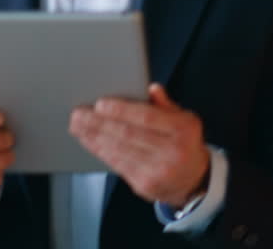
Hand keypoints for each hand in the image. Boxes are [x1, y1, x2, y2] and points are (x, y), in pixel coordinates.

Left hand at [69, 83, 209, 205]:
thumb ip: (166, 104)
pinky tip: (89, 141)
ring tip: (78, 125)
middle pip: (128, 134)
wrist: (194, 180)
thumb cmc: (185, 144)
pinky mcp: (144, 184)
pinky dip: (100, 151)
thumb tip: (152, 88)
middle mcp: (171, 151)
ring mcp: (157, 170)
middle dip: (99, 123)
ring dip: (94, 137)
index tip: (100, 104)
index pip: (146, 117)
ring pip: (119, 150)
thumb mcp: (185, 119)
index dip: (121, 110)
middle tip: (79, 113)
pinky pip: (117, 164)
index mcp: (182, 130)